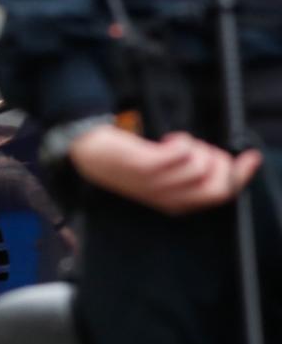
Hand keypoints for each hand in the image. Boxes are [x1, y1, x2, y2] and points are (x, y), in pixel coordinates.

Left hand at [68, 125, 261, 215]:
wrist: (94, 156)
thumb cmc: (134, 162)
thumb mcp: (167, 173)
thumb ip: (196, 172)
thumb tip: (234, 162)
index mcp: (177, 203)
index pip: (220, 196)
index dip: (241, 177)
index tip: (250, 157)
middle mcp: (169, 198)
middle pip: (217, 186)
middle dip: (220, 161)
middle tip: (198, 147)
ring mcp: (156, 184)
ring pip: (199, 166)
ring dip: (195, 146)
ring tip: (175, 143)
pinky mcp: (145, 167)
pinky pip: (180, 153)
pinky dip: (181, 141)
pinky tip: (167, 140)